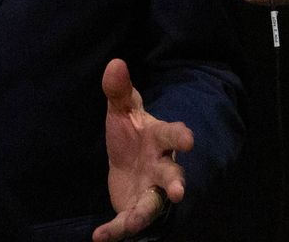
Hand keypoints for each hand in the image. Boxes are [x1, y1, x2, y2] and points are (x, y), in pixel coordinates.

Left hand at [93, 58, 192, 241]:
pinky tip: (100, 237)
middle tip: (178, 192)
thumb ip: (118, 90)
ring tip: (131, 225)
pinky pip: (129, 221)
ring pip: (153, 205)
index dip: (181, 137)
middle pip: (173, 176)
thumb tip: (115, 63)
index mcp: (159, 139)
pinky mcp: (137, 209)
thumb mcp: (122, 110)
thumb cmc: (130, 133)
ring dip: (144, 216)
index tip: (188, 140)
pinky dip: (116, 230)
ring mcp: (151, 191)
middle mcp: (161, 167)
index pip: (173, 136)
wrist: (127, 162)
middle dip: (176, 184)